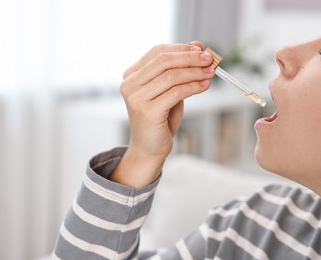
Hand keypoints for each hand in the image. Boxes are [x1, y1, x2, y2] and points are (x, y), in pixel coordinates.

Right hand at [110, 42, 214, 187]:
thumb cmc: (160, 118)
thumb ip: (179, 69)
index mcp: (131, 75)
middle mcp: (129, 85)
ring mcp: (136, 98)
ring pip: (171, 75)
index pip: (157, 52)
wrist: (149, 147)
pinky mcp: (147, 111)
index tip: (201, 49)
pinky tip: (204, 86)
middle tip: (209, 59)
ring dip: (194, 72)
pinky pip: (175, 92)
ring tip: (210, 72)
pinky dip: (193, 87)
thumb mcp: (169, 89)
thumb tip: (197, 45)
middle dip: (190, 58)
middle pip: (163, 61)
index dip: (181, 48)